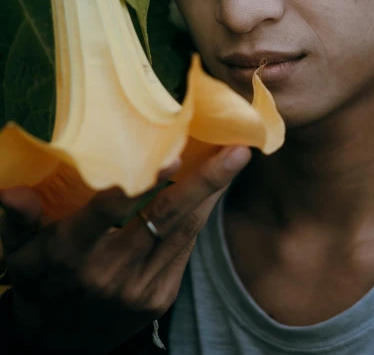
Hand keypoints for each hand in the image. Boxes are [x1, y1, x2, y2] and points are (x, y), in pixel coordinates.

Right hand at [0, 144, 250, 352]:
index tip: (170, 159)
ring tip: (236, 156)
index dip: (140, 187)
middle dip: (205, 183)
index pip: (106, 216)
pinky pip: (185, 246)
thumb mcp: (20, 254)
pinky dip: (201, 213)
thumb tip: (10, 190)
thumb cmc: (41, 280)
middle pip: (165, 218)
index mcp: (73, 256)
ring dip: (213, 192)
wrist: (61, 342)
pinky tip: (215, 186)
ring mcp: (142, 288)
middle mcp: (112, 273)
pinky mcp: (162, 296)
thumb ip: (20, 220)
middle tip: (237, 151)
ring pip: (184, 230)